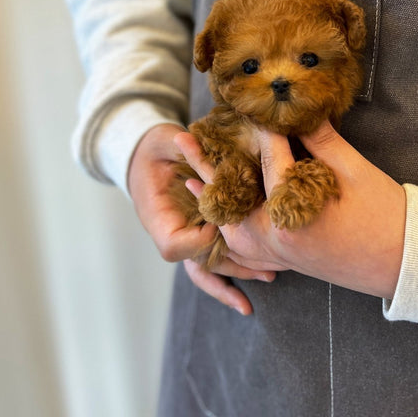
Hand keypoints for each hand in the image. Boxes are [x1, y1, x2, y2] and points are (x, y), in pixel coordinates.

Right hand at [128, 123, 276, 314]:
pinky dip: (237, 268)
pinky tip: (264, 272)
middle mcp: (172, 235)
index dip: (199, 242)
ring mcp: (188, 238)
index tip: (219, 227)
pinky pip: (218, 257)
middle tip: (265, 273)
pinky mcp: (202, 233)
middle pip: (197, 265)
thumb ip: (177, 146)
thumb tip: (191, 140)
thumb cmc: (156, 148)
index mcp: (157, 218)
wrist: (147, 157)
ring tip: (271, 276)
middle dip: (231, 270)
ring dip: (239, 275)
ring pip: (209, 270)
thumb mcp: (163, 142)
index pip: (174, 246)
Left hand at [175, 120, 406, 301]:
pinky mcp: (284, 262)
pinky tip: (219, 218)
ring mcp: (276, 255)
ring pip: (230, 227)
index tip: (253, 105)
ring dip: (213, 199)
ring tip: (190, 177)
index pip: (269, 158)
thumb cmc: (384, 213)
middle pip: (231, 195)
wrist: (404, 261)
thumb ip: (319, 139)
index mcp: (291, 210)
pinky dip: (228, 231)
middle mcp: (274, 238)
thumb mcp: (353, 169)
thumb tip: (298, 110)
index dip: (264, 127)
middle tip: (182, 139)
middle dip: (208, 165)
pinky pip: (243, 250)